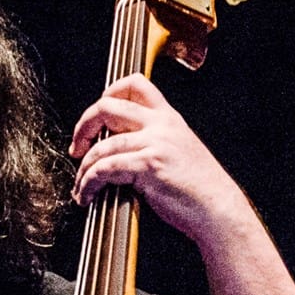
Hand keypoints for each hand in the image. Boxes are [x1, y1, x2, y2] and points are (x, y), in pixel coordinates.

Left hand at [68, 74, 256, 247]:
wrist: (218, 209)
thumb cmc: (200, 189)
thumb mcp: (180, 151)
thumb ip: (154, 140)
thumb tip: (117, 145)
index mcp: (169, 118)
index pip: (134, 84)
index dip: (108, 93)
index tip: (95, 118)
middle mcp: (161, 125)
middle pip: (107, 106)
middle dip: (83, 126)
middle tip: (76, 148)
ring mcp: (155, 143)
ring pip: (101, 146)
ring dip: (83, 168)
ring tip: (80, 186)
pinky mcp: (148, 165)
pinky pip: (104, 169)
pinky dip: (89, 183)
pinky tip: (87, 195)